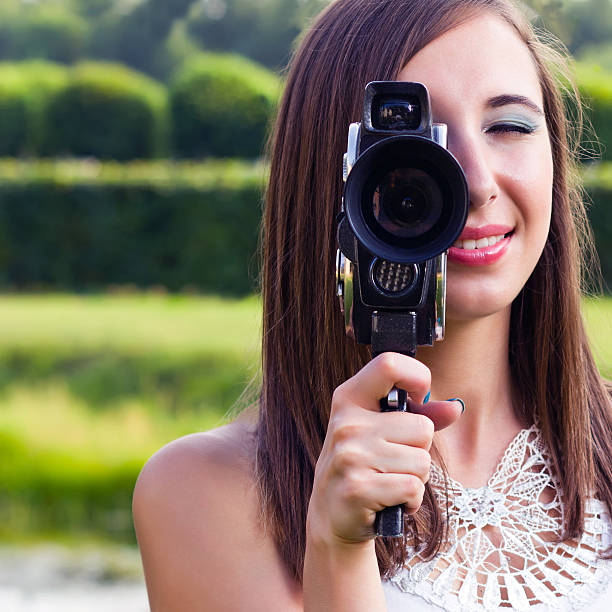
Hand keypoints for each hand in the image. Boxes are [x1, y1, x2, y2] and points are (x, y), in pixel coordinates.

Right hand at [306, 352, 462, 547]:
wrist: (331, 514)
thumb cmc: (362, 466)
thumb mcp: (382, 431)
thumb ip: (419, 415)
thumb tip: (455, 408)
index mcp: (349, 398)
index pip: (389, 363)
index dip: (417, 376)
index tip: (419, 399)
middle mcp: (347, 422)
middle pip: (422, 427)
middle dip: (418, 450)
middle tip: (392, 460)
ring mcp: (350, 455)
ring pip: (421, 461)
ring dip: (414, 478)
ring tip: (388, 480)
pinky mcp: (358, 488)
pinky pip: (413, 488)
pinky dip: (410, 500)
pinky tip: (389, 500)